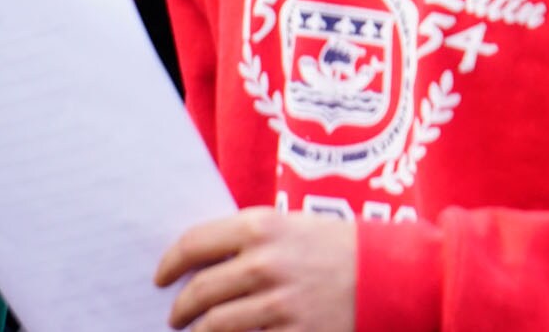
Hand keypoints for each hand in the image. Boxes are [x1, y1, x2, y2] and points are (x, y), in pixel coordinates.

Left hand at [154, 209, 354, 331]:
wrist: (387, 276)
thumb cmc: (336, 246)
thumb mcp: (291, 226)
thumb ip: (249, 238)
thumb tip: (202, 259)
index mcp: (260, 226)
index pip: (194, 244)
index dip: (170, 263)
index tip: (161, 277)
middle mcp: (264, 262)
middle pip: (199, 289)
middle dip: (180, 306)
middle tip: (174, 314)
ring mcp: (278, 302)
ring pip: (215, 324)